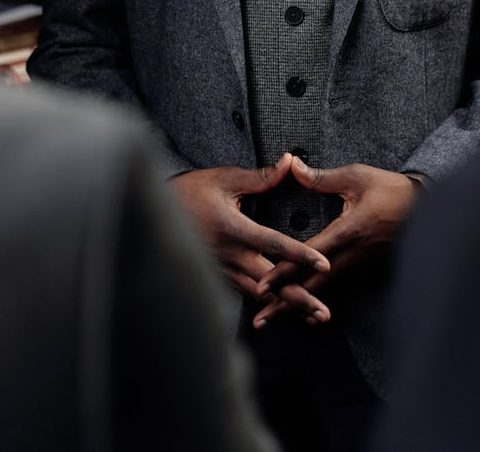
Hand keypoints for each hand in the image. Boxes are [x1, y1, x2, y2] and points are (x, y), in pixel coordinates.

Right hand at [171, 153, 330, 320]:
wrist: (154, 212)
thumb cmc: (189, 191)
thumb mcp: (225, 179)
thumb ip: (261, 177)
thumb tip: (288, 163)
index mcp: (235, 229)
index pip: (275, 245)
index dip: (302, 255)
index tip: (324, 264)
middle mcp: (230, 255)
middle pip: (270, 283)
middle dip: (298, 299)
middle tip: (323, 314)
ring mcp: (222, 270)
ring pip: (259, 294)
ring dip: (285, 306)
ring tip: (311, 317)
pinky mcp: (217, 275)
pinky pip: (244, 293)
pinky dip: (265, 303)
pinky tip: (279, 310)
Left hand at [252, 158, 420, 328]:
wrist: (426, 206)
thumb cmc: (391, 189)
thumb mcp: (356, 176)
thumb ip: (321, 177)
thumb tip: (293, 166)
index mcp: (347, 232)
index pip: (308, 256)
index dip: (284, 272)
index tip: (263, 286)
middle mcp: (351, 254)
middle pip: (313, 284)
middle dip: (285, 303)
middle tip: (261, 320)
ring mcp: (358, 262)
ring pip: (323, 287)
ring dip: (297, 303)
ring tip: (274, 317)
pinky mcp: (362, 264)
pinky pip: (335, 283)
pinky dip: (316, 296)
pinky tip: (305, 308)